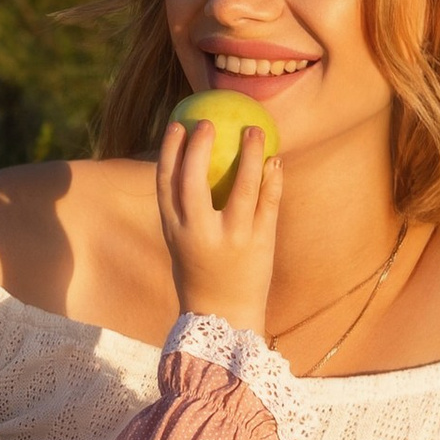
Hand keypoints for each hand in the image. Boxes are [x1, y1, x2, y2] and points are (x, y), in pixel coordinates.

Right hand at [157, 112, 280, 335]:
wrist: (225, 319)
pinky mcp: (260, 245)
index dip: (169, 150)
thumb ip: (185, 210)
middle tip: (209, 121)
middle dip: (199, 146)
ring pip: (242, 186)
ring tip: (254, 130)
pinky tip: (274, 161)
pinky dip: (272, 179)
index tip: (177, 124)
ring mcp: (231, 239)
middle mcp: (199, 233)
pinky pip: (268, 204)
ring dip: (249, 154)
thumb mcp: (183, 244)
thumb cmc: (202, 274)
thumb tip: (194, 164)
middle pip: (194, 180)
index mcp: (174, 232)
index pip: (165, 183)